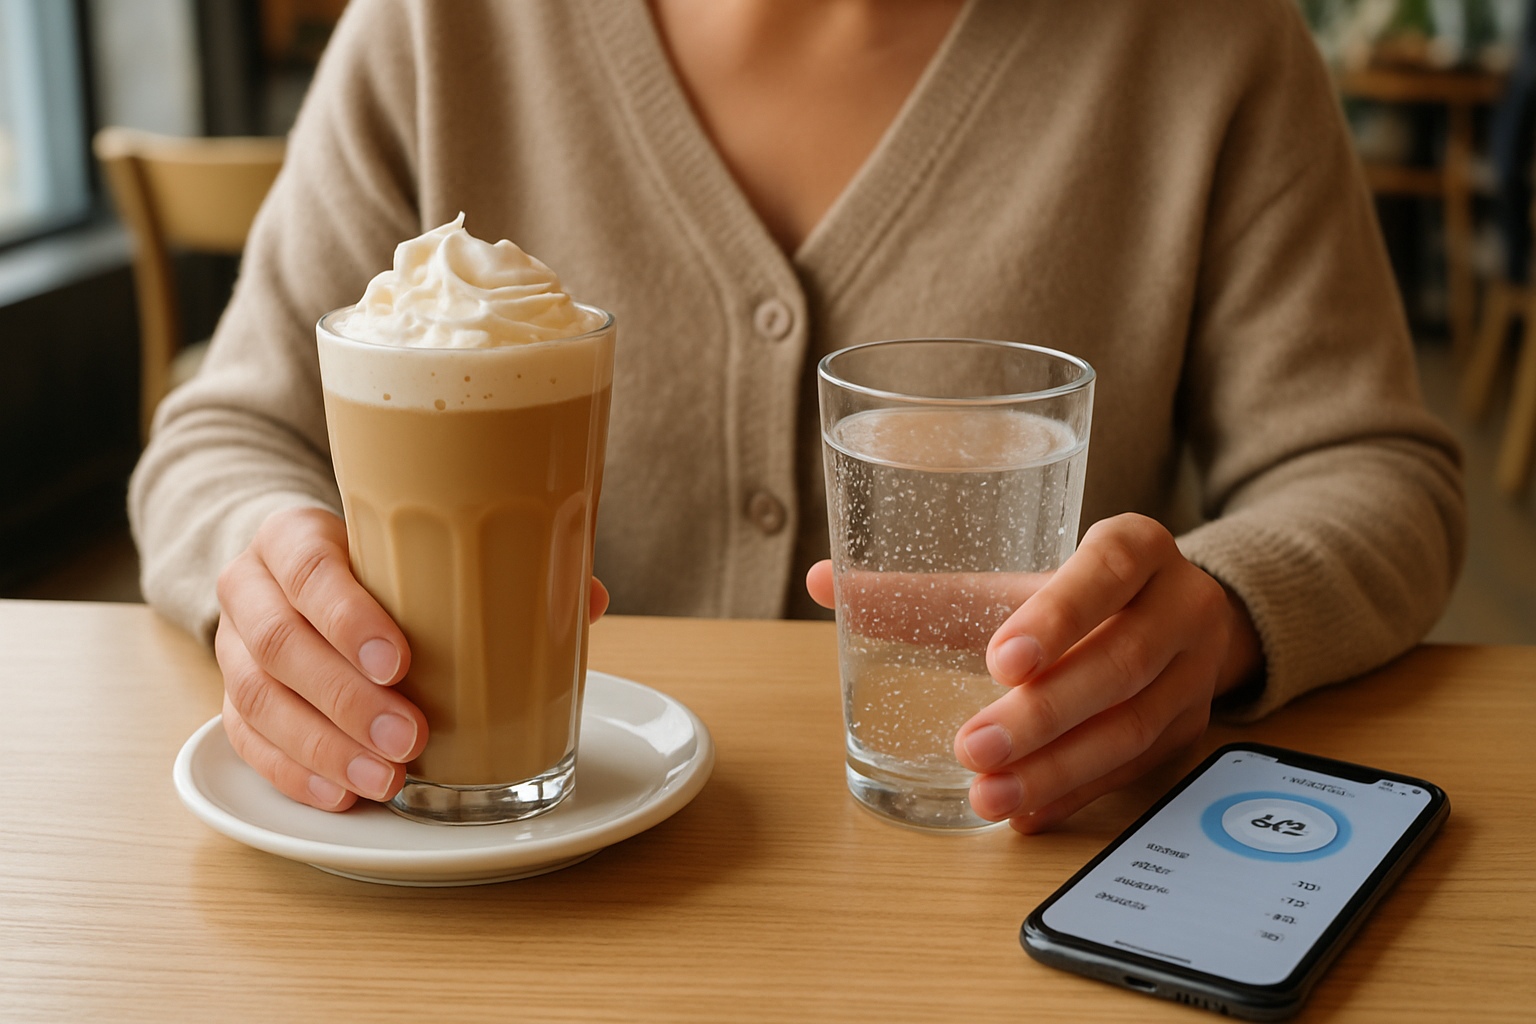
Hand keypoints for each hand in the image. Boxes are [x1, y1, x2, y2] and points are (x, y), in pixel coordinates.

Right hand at [215, 507, 610, 810]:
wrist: (290, 571)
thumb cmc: (372, 563)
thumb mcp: (415, 549)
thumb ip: (493, 568)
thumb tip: (586, 597)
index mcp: (294, 537)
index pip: (308, 568)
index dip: (348, 617)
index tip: (399, 660)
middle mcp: (250, 589)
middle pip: (281, 646)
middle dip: (348, 700)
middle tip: (409, 737)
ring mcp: (233, 649)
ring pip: (258, 702)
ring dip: (327, 749)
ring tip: (389, 779)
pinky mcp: (233, 702)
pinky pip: (249, 744)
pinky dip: (297, 775)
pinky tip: (345, 796)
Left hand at [806, 513, 1259, 832]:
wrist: (1178, 615)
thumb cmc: (1077, 592)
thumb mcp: (1014, 578)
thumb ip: (925, 591)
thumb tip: (824, 581)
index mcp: (1134, 546)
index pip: (1105, 572)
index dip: (1057, 617)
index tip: (999, 661)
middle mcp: (1176, 605)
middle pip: (1118, 663)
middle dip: (1042, 714)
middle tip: (971, 747)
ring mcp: (1193, 673)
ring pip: (1131, 727)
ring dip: (1056, 768)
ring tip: (988, 796)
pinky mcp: (1189, 731)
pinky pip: (1134, 770)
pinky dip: (1075, 794)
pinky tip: (1026, 814)